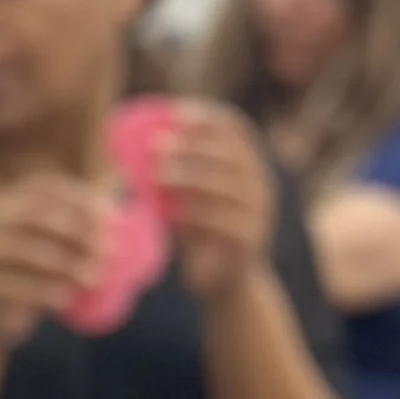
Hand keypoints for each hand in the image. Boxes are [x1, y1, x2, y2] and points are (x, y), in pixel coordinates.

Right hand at [0, 174, 109, 351]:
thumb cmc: (32, 276)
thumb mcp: (52, 248)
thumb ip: (80, 229)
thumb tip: (130, 212)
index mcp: (10, 203)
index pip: (46, 188)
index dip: (81, 198)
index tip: (114, 216)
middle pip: (36, 216)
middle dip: (78, 230)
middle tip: (112, 251)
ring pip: (25, 253)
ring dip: (66, 264)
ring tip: (96, 279)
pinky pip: (11, 287)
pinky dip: (43, 292)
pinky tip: (68, 299)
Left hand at [156, 103, 275, 302]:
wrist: (226, 284)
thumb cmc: (201, 233)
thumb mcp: (188, 197)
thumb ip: (175, 172)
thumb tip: (138, 144)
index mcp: (249, 166)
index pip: (237, 129)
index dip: (207, 118)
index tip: (174, 114)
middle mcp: (261, 186)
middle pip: (232, 155)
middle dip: (193, 146)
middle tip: (157, 146)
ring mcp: (260, 215)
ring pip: (229, 187)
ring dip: (190, 177)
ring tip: (158, 177)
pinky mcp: (250, 242)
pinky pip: (224, 224)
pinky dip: (196, 216)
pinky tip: (171, 215)